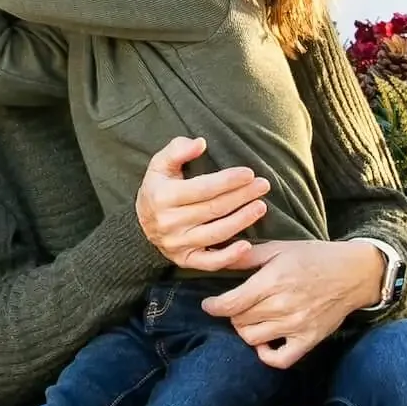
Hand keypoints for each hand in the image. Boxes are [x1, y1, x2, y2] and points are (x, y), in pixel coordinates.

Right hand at [135, 136, 270, 269]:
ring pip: (216, 233)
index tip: (249, 173)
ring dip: (242, 220)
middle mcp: (169, 222)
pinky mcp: (184, 260)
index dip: (227, 181)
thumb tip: (200, 143)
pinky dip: (229, 257)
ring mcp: (177, 244)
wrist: (143, 222)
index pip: (202, 188)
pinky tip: (247, 245)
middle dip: (242, 196)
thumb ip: (177, 150)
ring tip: (261, 207)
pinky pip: (209, 263)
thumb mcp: (160, 164)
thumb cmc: (158, 188)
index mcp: (163, 197)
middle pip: (213, 209)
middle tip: (263, 185)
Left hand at [204, 239, 389, 368]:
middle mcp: (283, 306)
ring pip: (253, 339)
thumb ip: (247, 257)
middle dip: (231, 314)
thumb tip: (218, 258)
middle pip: (239, 321)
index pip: (231, 304)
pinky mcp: (308, 340)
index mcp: (273, 281)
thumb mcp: (279, 249)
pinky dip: (267, 355)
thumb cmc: (313, 257)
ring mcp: (296, 326)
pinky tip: (264, 342)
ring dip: (245, 330)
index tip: (209, 304)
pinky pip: (280, 359)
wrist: (353, 273)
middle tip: (235, 306)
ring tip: (249, 319)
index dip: (214, 306)